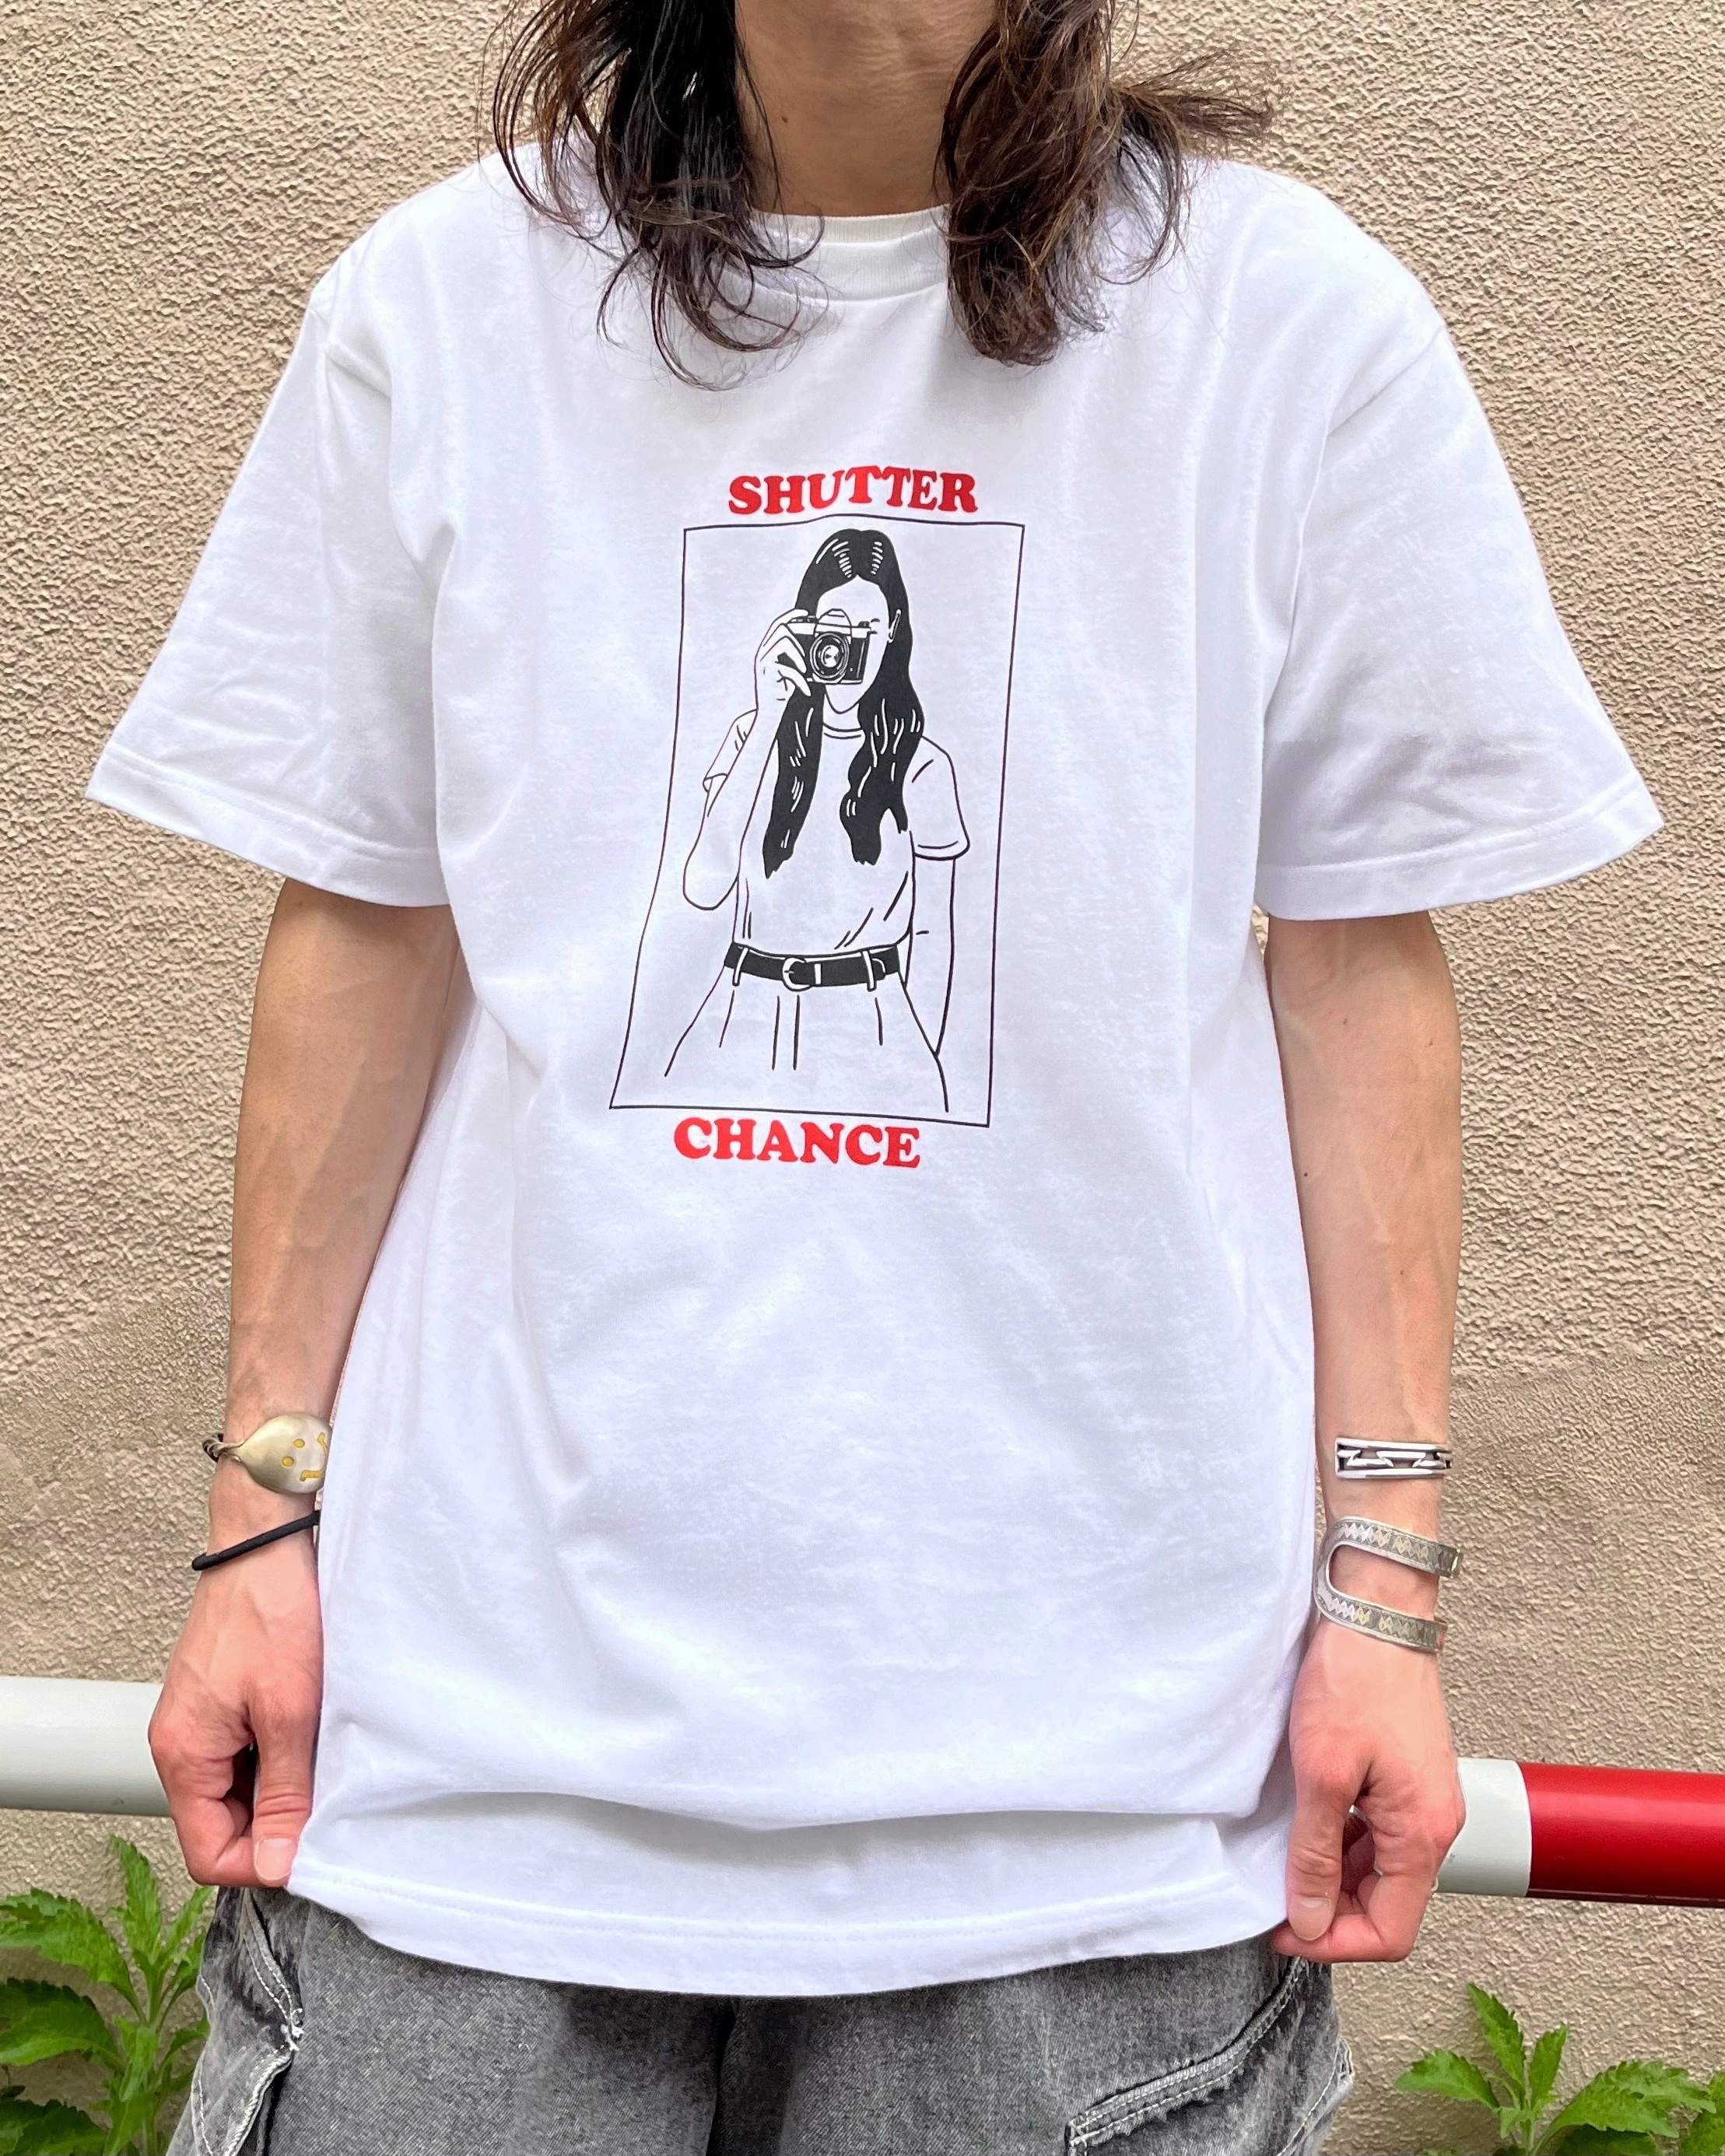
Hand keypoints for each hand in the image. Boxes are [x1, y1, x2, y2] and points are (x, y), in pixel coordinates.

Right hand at [149, 1473, 322, 1888]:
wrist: (264, 1541)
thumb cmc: (272, 1611)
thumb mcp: (289, 1712)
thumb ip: (281, 1793)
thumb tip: (275, 1864)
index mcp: (183, 1755)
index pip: (208, 1853)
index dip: (260, 1863)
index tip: (310, 1850)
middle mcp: (182, 1745)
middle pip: (222, 1825)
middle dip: (274, 1825)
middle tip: (327, 1802)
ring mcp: (201, 1723)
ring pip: (238, 1790)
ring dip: (279, 1789)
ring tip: (322, 1761)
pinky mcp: (222, 1702)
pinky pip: (245, 1754)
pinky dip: (278, 1756)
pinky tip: (311, 1736)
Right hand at [751, 608, 810, 725]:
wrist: (769, 712)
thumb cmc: (781, 691)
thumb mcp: (791, 671)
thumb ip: (796, 658)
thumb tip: (811, 649)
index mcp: (768, 649)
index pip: (777, 624)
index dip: (791, 615)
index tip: (805, 613)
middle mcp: (763, 652)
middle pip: (780, 628)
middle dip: (797, 636)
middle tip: (805, 654)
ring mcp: (763, 662)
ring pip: (783, 642)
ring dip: (798, 654)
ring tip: (804, 670)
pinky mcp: (766, 674)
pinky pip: (787, 668)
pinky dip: (800, 680)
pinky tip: (805, 689)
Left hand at [1270, 1613, 1464, 1961]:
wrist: (1377, 1611)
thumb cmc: (1355, 1679)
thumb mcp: (1322, 1773)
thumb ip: (1315, 1855)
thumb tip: (1309, 1921)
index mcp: (1423, 1833)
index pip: (1390, 1931)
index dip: (1335, 1942)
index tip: (1285, 1931)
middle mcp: (1435, 1824)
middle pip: (1387, 1905)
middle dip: (1331, 1912)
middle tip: (1276, 1898)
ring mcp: (1424, 1800)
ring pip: (1381, 1871)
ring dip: (1335, 1877)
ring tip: (1285, 1862)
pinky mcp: (1408, 1777)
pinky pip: (1378, 1835)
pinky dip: (1342, 1843)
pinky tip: (1307, 1826)